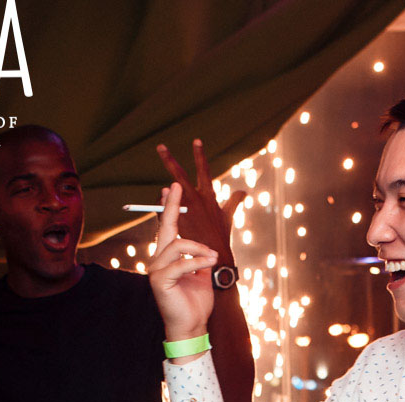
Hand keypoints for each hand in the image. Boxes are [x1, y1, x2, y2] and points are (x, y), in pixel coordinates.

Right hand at [147, 184, 219, 340]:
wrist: (192, 325)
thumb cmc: (197, 301)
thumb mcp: (203, 273)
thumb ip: (202, 256)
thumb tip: (210, 244)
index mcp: (168, 257)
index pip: (167, 227)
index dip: (169, 207)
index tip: (171, 189)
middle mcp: (158, 260)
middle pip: (164, 227)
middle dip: (171, 206)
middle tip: (176, 186)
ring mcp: (156, 270)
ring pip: (177, 245)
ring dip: (199, 249)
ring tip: (214, 257)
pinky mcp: (159, 281)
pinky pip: (180, 264)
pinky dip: (197, 262)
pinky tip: (210, 262)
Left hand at [156, 139, 245, 265]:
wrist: (216, 258)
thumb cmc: (221, 236)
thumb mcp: (228, 216)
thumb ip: (234, 201)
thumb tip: (244, 191)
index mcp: (208, 196)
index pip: (204, 171)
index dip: (200, 155)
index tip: (196, 141)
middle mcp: (196, 199)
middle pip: (180, 175)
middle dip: (169, 160)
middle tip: (160, 146)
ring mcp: (185, 210)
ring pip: (169, 190)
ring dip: (166, 182)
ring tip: (162, 162)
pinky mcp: (177, 221)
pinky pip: (165, 208)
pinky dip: (163, 202)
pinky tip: (160, 197)